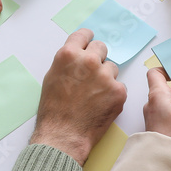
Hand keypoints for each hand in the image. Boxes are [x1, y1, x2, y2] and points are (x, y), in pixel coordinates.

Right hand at [30, 29, 126, 164]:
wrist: (63, 135)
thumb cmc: (54, 110)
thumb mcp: (52, 77)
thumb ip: (68, 62)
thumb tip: (79, 55)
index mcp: (69, 55)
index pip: (84, 35)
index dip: (87, 39)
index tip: (90, 41)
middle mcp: (89, 61)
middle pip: (101, 47)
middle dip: (98, 57)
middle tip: (92, 72)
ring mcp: (105, 76)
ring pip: (111, 68)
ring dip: (106, 77)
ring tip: (93, 94)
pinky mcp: (118, 91)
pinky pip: (118, 86)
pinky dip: (112, 94)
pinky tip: (101, 104)